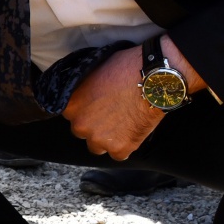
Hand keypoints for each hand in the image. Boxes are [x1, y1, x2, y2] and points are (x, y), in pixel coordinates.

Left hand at [62, 38, 203, 158]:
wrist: (153, 79)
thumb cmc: (126, 68)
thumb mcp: (94, 72)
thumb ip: (83, 89)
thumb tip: (84, 93)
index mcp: (71, 105)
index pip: (72, 114)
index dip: (86, 110)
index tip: (97, 106)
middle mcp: (80, 124)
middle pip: (82, 131)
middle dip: (94, 125)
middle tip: (112, 114)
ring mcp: (98, 138)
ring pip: (97, 146)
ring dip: (107, 139)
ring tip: (123, 123)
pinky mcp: (119, 148)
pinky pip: (118, 154)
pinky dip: (125, 145)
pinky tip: (133, 130)